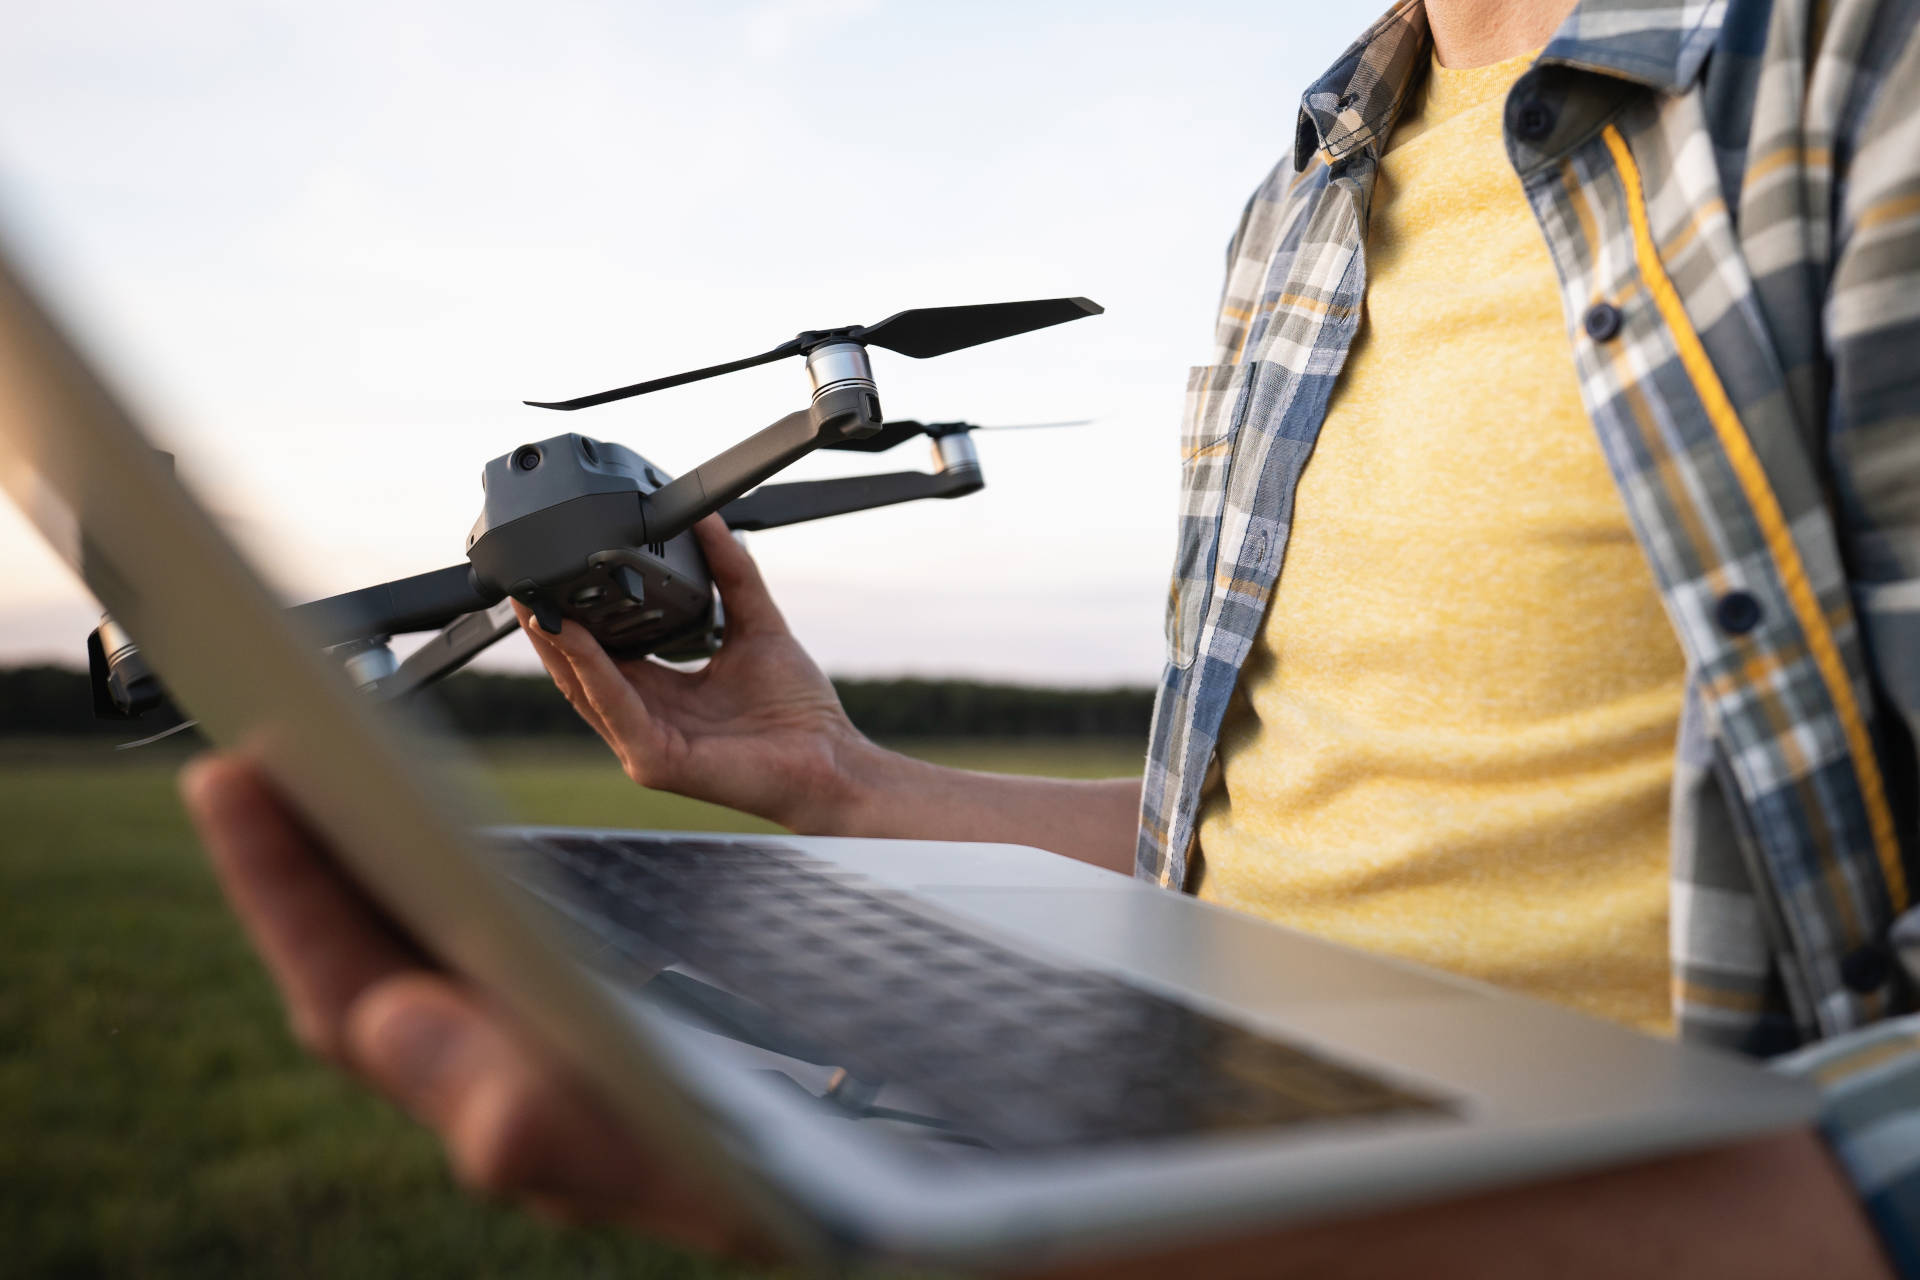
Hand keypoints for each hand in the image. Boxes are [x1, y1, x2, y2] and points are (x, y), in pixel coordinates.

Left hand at [177, 752, 772, 1257]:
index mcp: (500, 1109)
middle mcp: (496, 1085)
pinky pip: (464, 960)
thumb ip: (524, 1111)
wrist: (848, 1181)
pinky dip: (422, 892)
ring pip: (404, 964)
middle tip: (244, 761)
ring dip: (348, 872)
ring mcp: (528, 1059)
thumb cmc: (768, 1170)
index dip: (281, 889)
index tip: (234, 778)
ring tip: (311, 783)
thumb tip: (387, 1019)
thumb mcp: (665, 1143)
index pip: (351, 997)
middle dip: (292, 866)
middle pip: (357, 970)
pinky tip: (427, 850)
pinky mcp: (567, 1029)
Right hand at [517, 515, 875, 831]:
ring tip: (536, 604)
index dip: (576, 615)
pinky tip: (575, 638)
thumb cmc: (800, 713)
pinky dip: (591, 671)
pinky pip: (614, 709)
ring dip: (558, 646)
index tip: (556, 571)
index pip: (604, 651)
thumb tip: (709, 520)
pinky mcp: (655, 761)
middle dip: (550, 628)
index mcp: (662, 692)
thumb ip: (732, 573)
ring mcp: (645, 744)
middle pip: (581, 671)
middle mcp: (645, 719)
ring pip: (586, 689)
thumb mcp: (757, 625)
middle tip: (525, 582)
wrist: (832, 764)